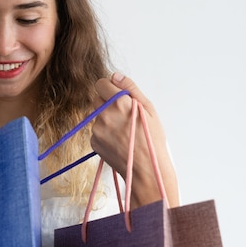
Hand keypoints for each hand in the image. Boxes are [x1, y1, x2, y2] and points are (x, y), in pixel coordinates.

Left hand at [91, 72, 178, 207]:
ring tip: (123, 131)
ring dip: (106, 119)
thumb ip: (130, 88)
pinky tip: (118, 141)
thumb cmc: (152, 139)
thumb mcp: (148, 109)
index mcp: (119, 102)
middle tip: (124, 115)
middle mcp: (104, 114)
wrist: (146, 170)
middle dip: (108, 103)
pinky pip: (96, 130)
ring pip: (96, 116)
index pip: (100, 83)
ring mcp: (97, 129)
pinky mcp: (93, 141)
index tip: (117, 95)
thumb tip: (115, 76)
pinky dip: (104, 133)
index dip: (109, 88)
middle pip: (97, 99)